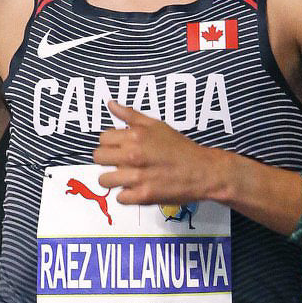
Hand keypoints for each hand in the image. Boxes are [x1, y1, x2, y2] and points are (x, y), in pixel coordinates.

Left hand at [93, 101, 233, 206]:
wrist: (202, 171)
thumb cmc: (180, 148)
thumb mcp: (157, 126)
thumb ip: (131, 116)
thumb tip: (110, 104)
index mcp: (135, 136)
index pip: (103, 138)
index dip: (110, 143)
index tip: (119, 147)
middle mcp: (133, 155)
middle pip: (99, 158)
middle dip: (107, 160)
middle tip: (120, 162)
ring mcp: (137, 177)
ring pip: (104, 180)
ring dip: (113, 179)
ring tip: (126, 177)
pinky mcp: (143, 196)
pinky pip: (119, 198)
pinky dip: (126, 195)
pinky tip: (136, 189)